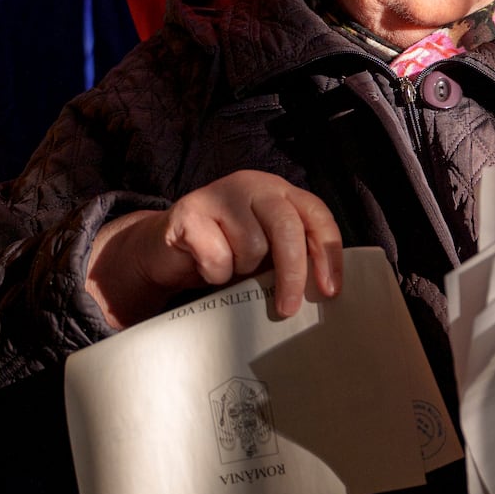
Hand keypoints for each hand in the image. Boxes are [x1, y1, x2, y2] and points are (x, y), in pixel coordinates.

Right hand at [86, 171, 342, 326]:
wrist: (164, 252)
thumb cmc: (224, 253)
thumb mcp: (265, 252)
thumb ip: (292, 257)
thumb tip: (323, 291)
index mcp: (279, 192)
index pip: (316, 215)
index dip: (328, 253)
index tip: (329, 290)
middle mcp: (252, 184)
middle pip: (287, 227)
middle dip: (292, 273)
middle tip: (288, 309)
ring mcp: (219, 194)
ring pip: (251, 246)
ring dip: (242, 271)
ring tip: (230, 268)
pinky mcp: (189, 212)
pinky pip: (218, 258)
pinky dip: (215, 274)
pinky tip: (205, 267)